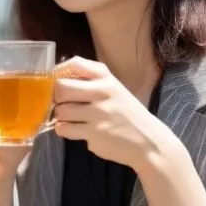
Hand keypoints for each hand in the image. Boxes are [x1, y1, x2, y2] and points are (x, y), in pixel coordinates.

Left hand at [53, 57, 170, 168]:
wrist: (149, 142)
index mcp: (107, 78)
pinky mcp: (93, 133)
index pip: (75, 64)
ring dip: (60, 116)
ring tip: (71, 119)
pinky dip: (64, 130)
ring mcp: (98, 113)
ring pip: (60, 110)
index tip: (58, 80)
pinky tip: (75, 130)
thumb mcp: (114, 90)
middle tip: (62, 103)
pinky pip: (64, 129)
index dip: (59, 72)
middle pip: (61, 87)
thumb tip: (56, 79)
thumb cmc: (127, 114)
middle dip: (56, 97)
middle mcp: (103, 92)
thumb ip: (90, 82)